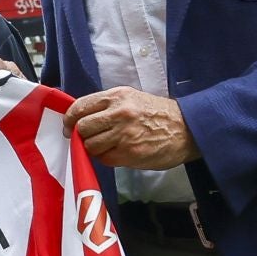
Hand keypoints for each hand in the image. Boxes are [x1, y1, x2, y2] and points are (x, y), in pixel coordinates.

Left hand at [63, 87, 198, 168]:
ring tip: (106, 146)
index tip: (69, 127)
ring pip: (91, 145)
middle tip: (87, 139)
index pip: (79, 107)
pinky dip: (106, 158)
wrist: (188, 129)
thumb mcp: (132, 99)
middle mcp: (118, 113)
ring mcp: (124, 134)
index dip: (70, 119)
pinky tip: (118, 153)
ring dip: (93, 149)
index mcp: (116, 96)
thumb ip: (106, 106)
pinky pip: (104, 159)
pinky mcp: (129, 153)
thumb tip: (80, 118)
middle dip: (80, 136)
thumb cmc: (158, 114)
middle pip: (82, 127)